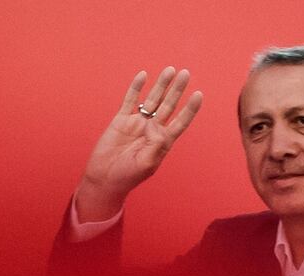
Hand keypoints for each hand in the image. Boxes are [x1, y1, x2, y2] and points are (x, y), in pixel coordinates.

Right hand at [76, 67, 202, 221]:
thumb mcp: (146, 163)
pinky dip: (136, 88)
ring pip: (152, 99)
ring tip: (170, 70)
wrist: (104, 177)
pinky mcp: (121, 120)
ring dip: (161, 85)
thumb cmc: (128, 175)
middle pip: (168, 105)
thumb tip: (159, 127)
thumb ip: (156, 146)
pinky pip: (130, 100)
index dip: (190, 108)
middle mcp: (152, 130)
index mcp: (162, 141)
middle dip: (177, 90)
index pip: (180, 121)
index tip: (199, 94)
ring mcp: (137, 123)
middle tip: (186, 73)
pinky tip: (143, 75)